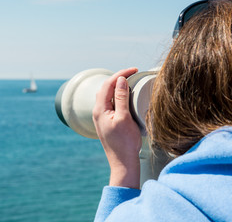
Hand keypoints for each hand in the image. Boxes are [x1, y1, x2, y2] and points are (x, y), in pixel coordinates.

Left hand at [93, 68, 141, 188]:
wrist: (123, 162)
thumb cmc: (125, 142)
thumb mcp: (124, 118)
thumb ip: (121, 98)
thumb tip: (120, 80)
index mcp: (100, 109)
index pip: (108, 84)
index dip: (120, 74)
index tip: (134, 69)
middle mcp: (98, 112)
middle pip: (106, 88)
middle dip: (118, 78)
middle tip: (133, 73)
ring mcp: (101, 117)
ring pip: (107, 95)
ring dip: (117, 86)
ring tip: (130, 82)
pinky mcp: (107, 122)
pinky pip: (110, 103)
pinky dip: (118, 95)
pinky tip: (125, 97)